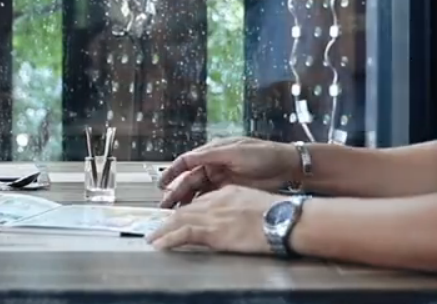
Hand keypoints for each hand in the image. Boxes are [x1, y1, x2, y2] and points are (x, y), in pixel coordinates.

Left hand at [145, 186, 283, 254]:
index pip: (200, 200)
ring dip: (163, 230)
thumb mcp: (255, 204)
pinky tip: (159, 244)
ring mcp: (212, 215)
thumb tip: (237, 218)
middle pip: (186, 208)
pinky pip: (182, 234)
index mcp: (227, 192)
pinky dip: (168, 239)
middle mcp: (215, 200)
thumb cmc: (279, 214)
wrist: (284, 219)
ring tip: (152, 237)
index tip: (179, 216)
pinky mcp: (211, 230)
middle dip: (169, 218)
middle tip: (158, 227)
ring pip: (179, 219)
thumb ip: (241, 208)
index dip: (187, 209)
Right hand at [158, 137, 300, 207]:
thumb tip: (187, 158)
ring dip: (186, 201)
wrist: (288, 168)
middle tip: (165, 205)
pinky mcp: (230, 191)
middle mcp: (214, 165)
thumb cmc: (264, 154)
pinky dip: (200, 206)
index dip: (172, 172)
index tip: (162, 183)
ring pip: (197, 191)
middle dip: (176, 191)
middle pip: (189, 179)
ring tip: (176, 213)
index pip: (186, 162)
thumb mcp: (236, 151)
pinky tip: (194, 214)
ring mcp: (222, 179)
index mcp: (213, 152)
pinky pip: (210, 199)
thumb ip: (211, 155)